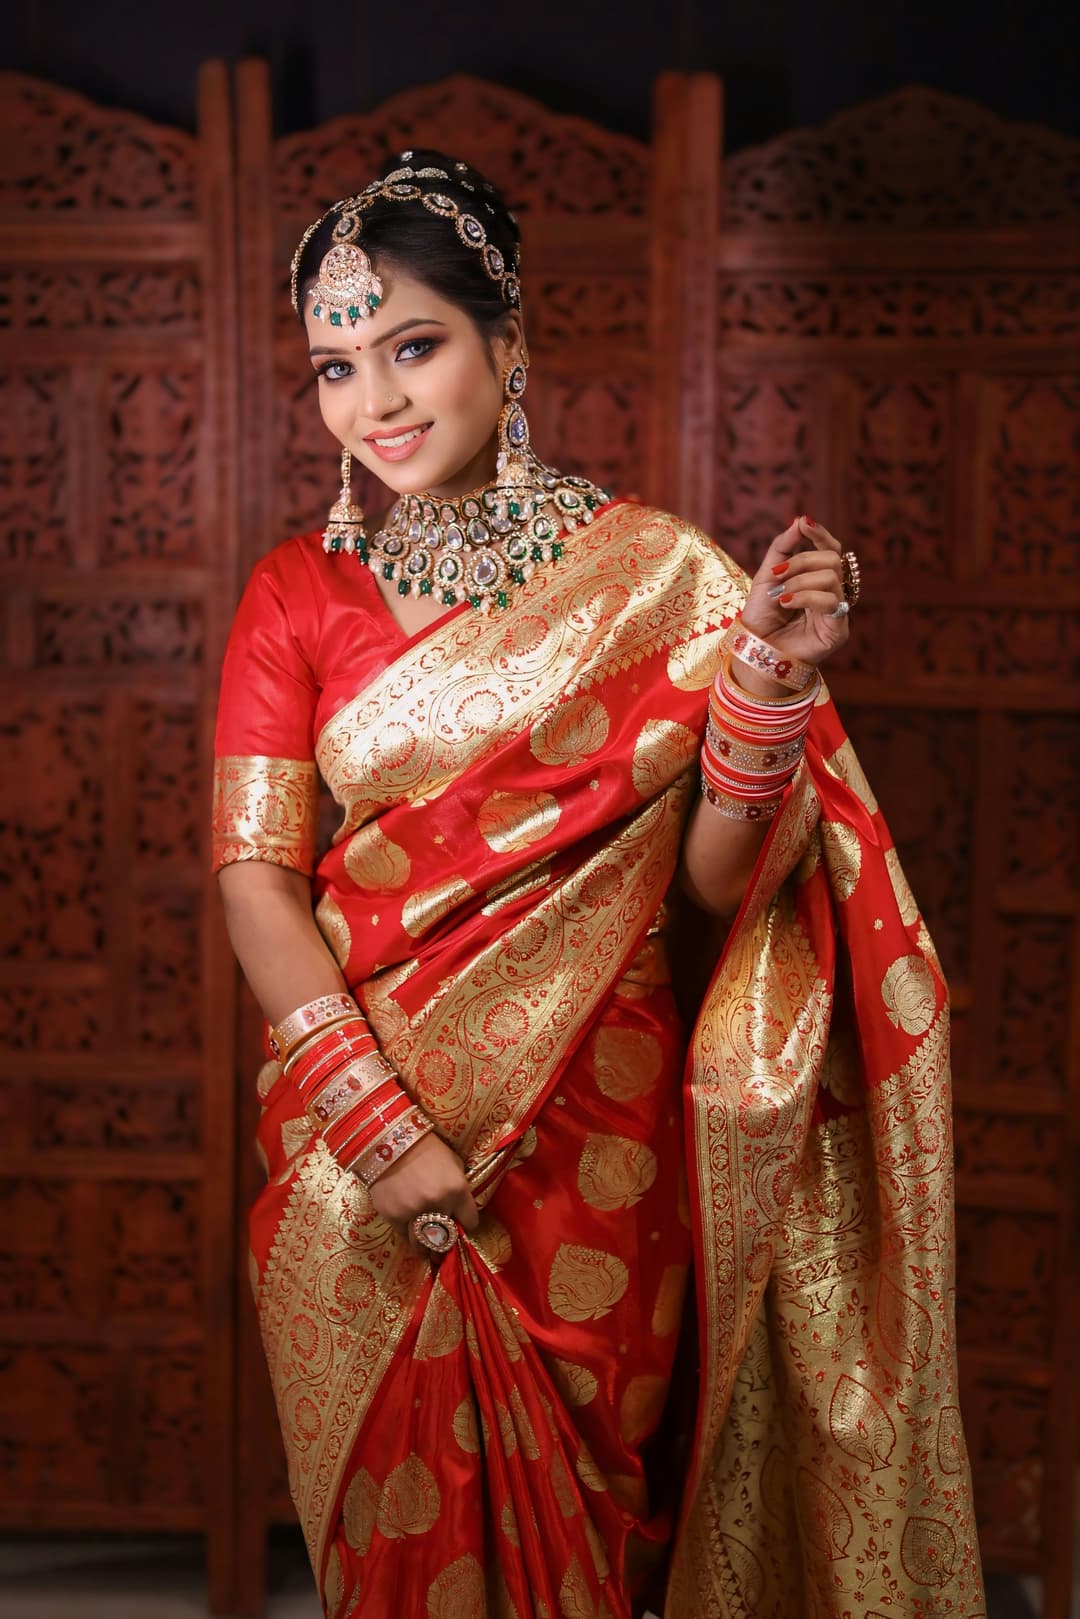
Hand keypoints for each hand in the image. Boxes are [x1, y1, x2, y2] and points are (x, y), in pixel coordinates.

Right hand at [368, 1131, 479, 1255]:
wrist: (390, 1140)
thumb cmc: (426, 1148)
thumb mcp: (452, 1164)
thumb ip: (458, 1189)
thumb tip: (459, 1211)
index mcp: (457, 1189)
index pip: (470, 1222)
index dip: (466, 1223)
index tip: (461, 1223)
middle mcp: (437, 1204)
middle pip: (446, 1241)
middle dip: (446, 1245)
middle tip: (443, 1245)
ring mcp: (413, 1212)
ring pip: (422, 1245)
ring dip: (425, 1247)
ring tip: (425, 1248)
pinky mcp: (392, 1216)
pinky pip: (402, 1235)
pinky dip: (406, 1232)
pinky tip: (406, 1224)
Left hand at [739, 515, 849, 668]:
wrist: (755, 649)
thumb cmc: (761, 616)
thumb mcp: (767, 575)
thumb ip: (783, 547)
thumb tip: (800, 520)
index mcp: (817, 578)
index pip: (830, 549)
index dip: (820, 534)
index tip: (804, 524)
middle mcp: (832, 592)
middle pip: (832, 559)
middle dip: (802, 561)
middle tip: (777, 575)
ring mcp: (837, 611)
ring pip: (831, 578)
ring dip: (799, 581)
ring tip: (779, 595)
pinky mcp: (838, 630)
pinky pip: (832, 601)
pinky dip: (806, 597)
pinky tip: (787, 603)